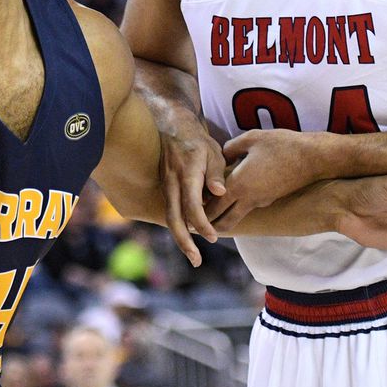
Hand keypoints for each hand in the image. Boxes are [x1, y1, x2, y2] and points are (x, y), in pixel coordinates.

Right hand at [157, 114, 225, 267]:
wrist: (173, 126)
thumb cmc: (198, 140)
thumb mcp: (212, 151)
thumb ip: (215, 173)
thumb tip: (220, 191)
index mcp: (186, 173)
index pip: (191, 205)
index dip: (202, 223)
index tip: (213, 236)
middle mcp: (171, 182)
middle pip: (173, 218)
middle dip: (184, 242)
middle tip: (196, 261)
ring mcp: (166, 186)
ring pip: (170, 217)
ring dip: (180, 238)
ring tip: (193, 256)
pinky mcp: (165, 188)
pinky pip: (171, 211)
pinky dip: (179, 226)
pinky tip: (189, 238)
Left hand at [205, 129, 335, 230]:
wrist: (314, 158)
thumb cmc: (282, 145)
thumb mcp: (252, 139)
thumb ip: (231, 148)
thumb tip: (220, 155)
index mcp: (239, 184)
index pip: (213, 206)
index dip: (198, 213)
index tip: (186, 216)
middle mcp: (249, 198)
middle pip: (224, 221)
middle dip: (208, 226)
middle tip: (195, 226)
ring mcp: (262, 201)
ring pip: (237, 217)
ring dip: (223, 218)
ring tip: (209, 216)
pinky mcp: (272, 199)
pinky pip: (249, 208)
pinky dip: (237, 208)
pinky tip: (232, 199)